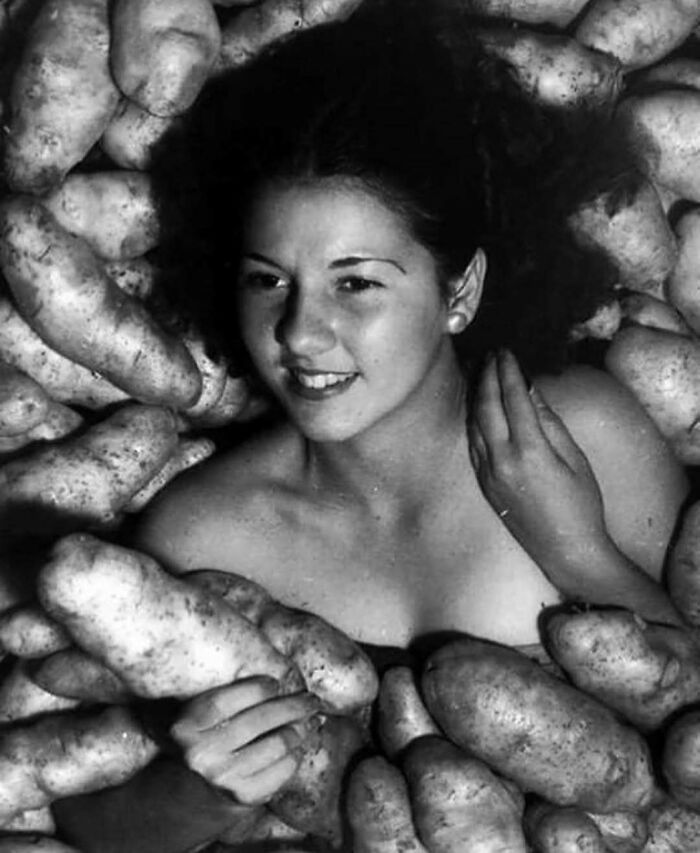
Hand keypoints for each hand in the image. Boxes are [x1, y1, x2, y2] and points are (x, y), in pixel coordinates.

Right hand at [171, 676, 320, 804]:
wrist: (196, 792)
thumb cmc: (207, 740)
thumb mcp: (203, 716)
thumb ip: (230, 697)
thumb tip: (283, 678)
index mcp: (188, 726)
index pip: (227, 700)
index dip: (257, 688)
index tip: (276, 683)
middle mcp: (202, 753)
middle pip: (260, 719)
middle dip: (293, 705)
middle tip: (311, 699)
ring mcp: (223, 777)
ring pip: (278, 743)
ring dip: (302, 728)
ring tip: (311, 721)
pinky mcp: (243, 795)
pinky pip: (283, 768)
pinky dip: (296, 754)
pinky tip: (298, 746)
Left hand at [467, 350, 608, 575]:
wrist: (565, 550)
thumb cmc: (581, 504)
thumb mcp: (574, 459)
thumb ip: (549, 422)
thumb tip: (531, 390)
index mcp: (529, 451)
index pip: (513, 399)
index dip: (509, 372)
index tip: (507, 351)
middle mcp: (502, 460)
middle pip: (486, 406)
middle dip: (487, 376)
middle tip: (491, 354)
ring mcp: (488, 473)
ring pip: (473, 423)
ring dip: (476, 394)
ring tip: (480, 372)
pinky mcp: (483, 484)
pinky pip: (472, 443)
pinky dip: (473, 419)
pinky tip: (477, 407)